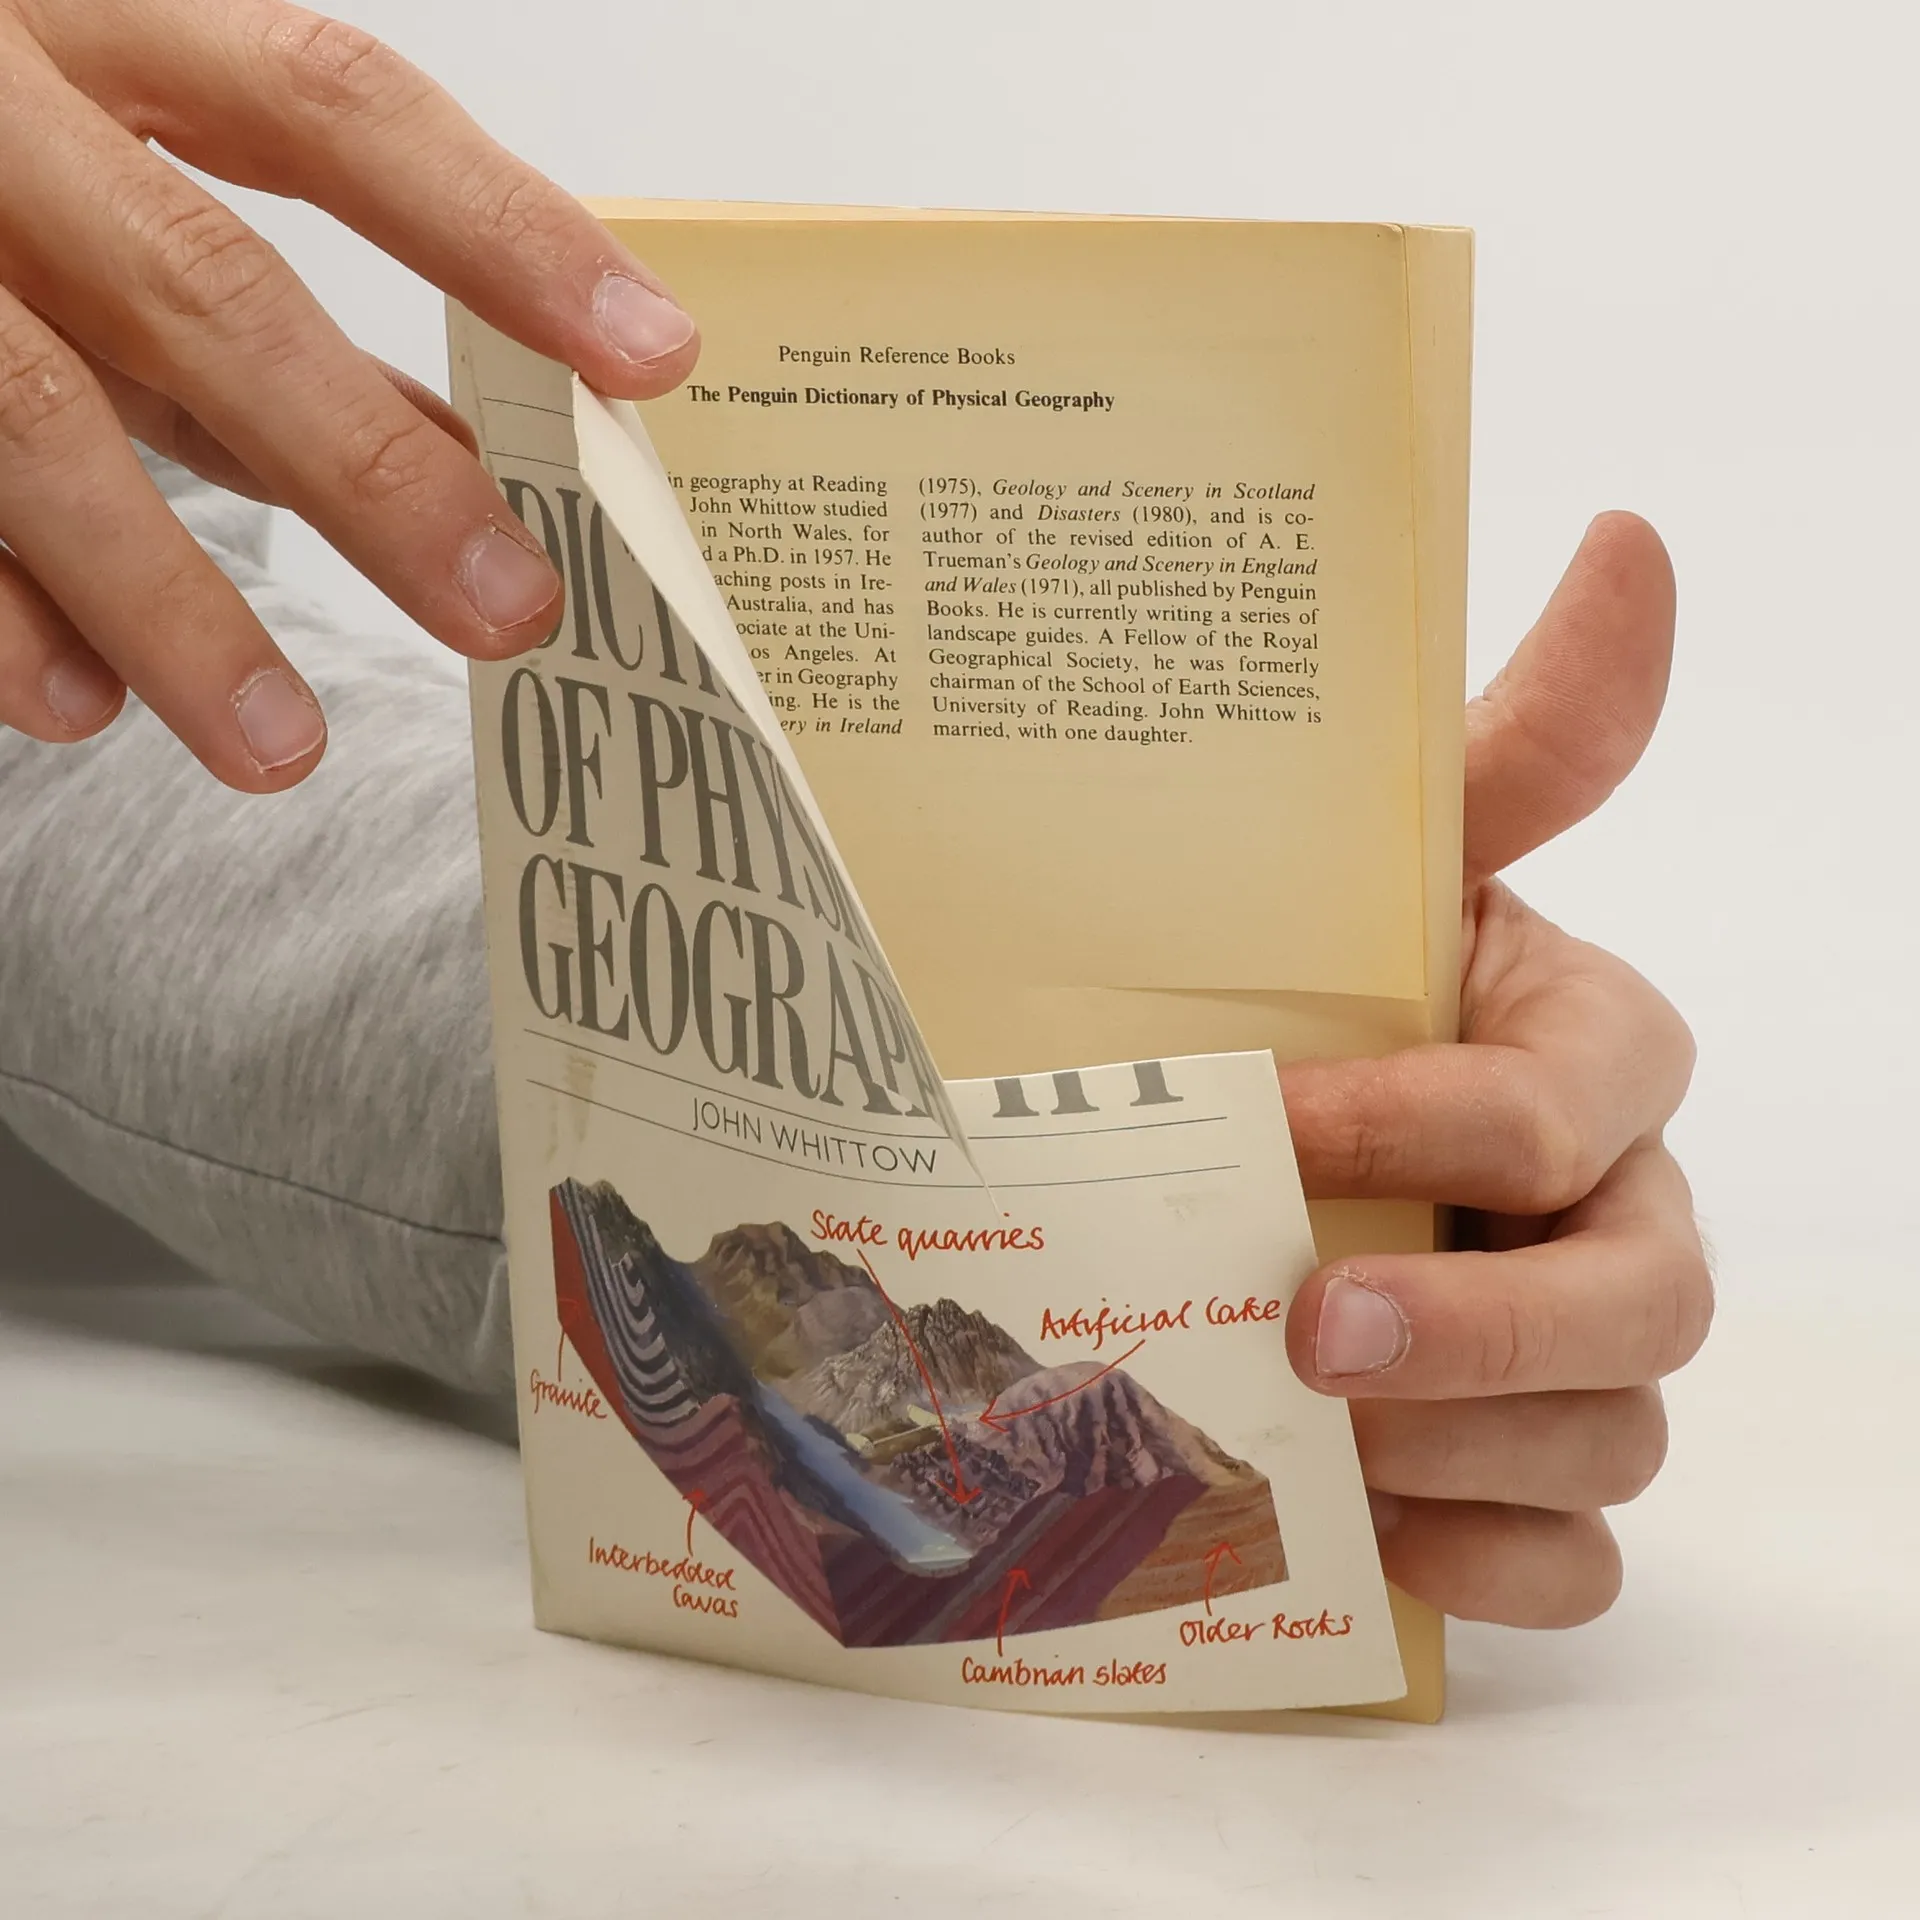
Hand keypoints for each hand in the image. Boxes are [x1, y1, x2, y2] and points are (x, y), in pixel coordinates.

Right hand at [0, 0, 697, 787]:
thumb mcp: (131, 197)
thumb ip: (283, 317)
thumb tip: (472, 438)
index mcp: (107, 32)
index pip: (337, 108)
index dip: (502, 233)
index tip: (654, 355)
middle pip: (205, 284)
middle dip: (369, 470)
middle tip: (512, 614)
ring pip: (32, 417)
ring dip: (173, 601)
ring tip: (284, 750)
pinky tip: (78, 708)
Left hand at [1283, 512, 1710, 1627]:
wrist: (1263, 1135)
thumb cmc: (1342, 993)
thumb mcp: (1401, 868)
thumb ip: (1518, 741)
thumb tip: (1632, 544)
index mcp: (1594, 1053)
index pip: (1580, 1094)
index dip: (1445, 1118)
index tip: (1276, 1124)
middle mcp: (1619, 1207)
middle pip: (1645, 1295)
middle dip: (1488, 1321)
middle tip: (1315, 1331)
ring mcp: (1588, 1358)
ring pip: (1617, 1435)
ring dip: (1470, 1450)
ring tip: (1312, 1438)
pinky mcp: (1536, 1478)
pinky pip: (1574, 1557)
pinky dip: (1489, 1563)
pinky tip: (1377, 1536)